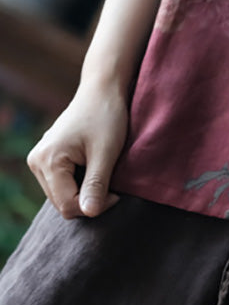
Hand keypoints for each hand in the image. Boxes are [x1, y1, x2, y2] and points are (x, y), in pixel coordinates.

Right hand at [27, 81, 128, 218]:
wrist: (102, 91)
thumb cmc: (106, 117)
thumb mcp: (106, 153)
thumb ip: (96, 184)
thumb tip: (89, 213)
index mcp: (47, 160)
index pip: (67, 205)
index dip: (95, 205)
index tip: (116, 192)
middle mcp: (36, 161)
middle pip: (62, 203)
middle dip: (87, 198)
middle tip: (110, 181)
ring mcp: (39, 159)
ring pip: (61, 195)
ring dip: (83, 190)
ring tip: (100, 170)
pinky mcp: (46, 158)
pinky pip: (61, 183)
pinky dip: (78, 182)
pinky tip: (91, 166)